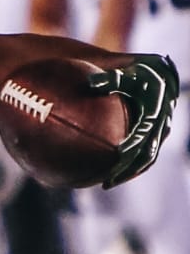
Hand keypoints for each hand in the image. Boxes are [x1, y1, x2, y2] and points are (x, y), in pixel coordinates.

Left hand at [89, 54, 178, 187]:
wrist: (143, 70)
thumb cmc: (127, 69)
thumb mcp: (119, 70)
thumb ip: (109, 79)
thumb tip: (90, 84)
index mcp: (157, 109)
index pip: (145, 136)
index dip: (131, 149)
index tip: (114, 160)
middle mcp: (162, 121)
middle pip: (147, 153)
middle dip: (128, 168)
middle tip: (107, 182)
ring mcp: (158, 129)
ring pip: (146, 157)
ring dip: (129, 171)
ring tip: (106, 183)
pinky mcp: (152, 134)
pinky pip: (141, 153)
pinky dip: (128, 164)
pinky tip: (106, 173)